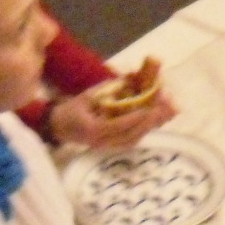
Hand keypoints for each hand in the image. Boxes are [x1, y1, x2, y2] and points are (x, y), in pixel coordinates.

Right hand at [48, 90, 177, 150]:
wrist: (58, 127)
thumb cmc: (72, 109)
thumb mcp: (88, 95)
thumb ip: (110, 88)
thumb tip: (132, 76)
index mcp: (92, 128)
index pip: (116, 126)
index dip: (133, 118)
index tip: (147, 108)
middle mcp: (101, 142)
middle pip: (129, 136)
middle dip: (149, 123)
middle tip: (165, 109)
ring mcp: (106, 147)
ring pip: (133, 140)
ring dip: (150, 127)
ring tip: (165, 114)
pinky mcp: (110, 148)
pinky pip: (130, 142)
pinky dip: (143, 131)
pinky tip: (154, 120)